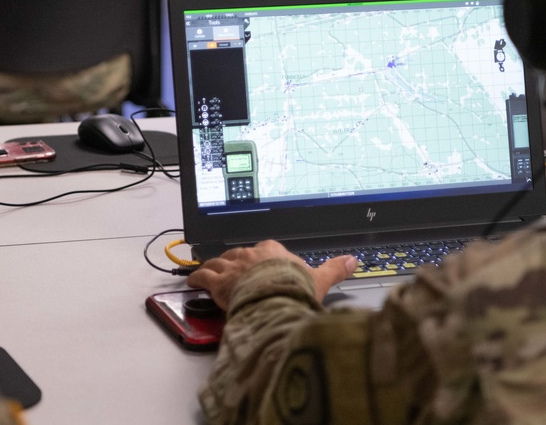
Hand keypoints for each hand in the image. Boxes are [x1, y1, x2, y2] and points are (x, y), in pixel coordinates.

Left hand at [187, 240, 356, 309]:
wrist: (274, 296)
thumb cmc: (294, 288)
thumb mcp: (319, 279)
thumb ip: (335, 268)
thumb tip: (352, 260)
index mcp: (274, 251)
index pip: (266, 250)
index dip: (263, 258)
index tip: (262, 263)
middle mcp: (251, 254)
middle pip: (240, 254)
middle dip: (237, 262)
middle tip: (234, 270)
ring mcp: (233, 266)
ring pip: (220, 262)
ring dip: (215, 267)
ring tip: (210, 270)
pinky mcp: (218, 281)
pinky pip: (204, 276)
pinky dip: (197, 277)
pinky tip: (192, 279)